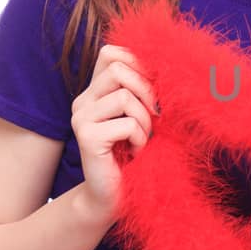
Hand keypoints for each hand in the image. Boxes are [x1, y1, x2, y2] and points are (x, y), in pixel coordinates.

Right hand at [70, 44, 157, 221]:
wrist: (116, 197)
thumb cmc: (136, 155)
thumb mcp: (143, 116)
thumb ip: (144, 91)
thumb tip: (169, 63)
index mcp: (95, 91)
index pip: (111, 53)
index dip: (138, 64)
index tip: (153, 92)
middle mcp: (83, 101)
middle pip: (119, 69)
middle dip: (146, 92)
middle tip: (153, 120)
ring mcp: (81, 118)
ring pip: (124, 96)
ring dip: (144, 121)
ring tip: (141, 140)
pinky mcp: (86, 137)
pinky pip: (127, 124)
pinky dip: (140, 139)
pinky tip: (134, 153)